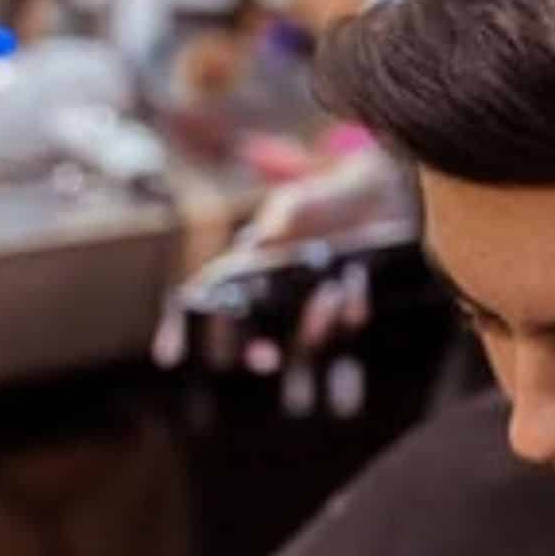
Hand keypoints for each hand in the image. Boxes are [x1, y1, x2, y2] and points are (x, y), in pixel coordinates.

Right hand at [152, 149, 403, 380]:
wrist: (386, 196)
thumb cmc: (329, 196)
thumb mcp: (302, 198)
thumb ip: (285, 216)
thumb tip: (262, 240)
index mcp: (252, 266)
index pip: (208, 299)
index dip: (182, 329)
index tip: (169, 355)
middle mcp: (278, 295)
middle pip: (254, 335)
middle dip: (255, 351)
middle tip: (264, 359)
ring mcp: (316, 306)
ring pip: (306, 336)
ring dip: (314, 324)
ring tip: (330, 295)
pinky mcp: (353, 310)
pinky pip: (349, 324)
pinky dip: (352, 308)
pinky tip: (356, 287)